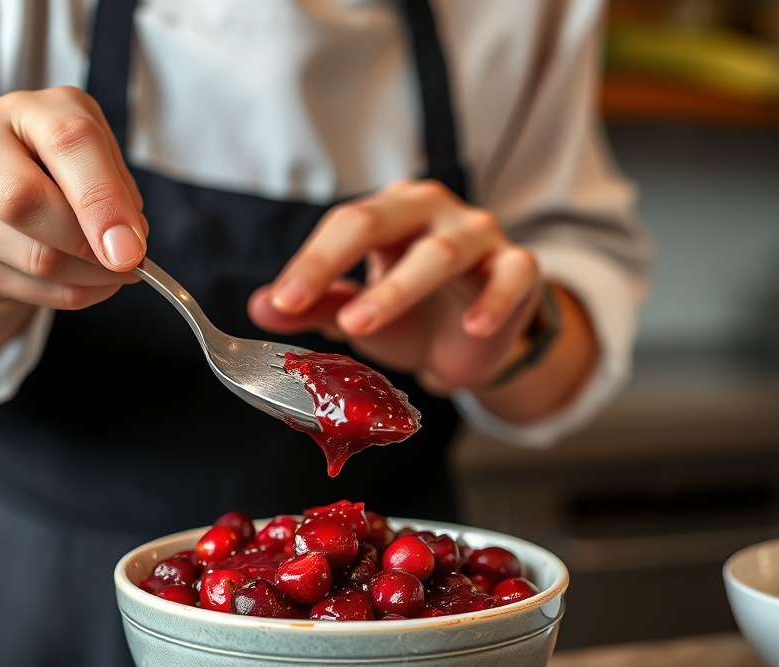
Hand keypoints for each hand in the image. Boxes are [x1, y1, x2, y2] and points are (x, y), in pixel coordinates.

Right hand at [0, 87, 146, 309]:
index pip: (66, 144)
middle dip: (89, 245)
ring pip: (35, 259)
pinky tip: (90, 282)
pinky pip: (31, 292)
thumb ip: (116, 189)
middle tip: (128, 262)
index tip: (134, 248)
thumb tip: (126, 244)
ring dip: (91, 277)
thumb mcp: (96, 153)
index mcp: (21, 109)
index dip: (104, 200)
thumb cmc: (59, 166)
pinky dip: (75, 294)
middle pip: (26, 203)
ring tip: (115, 270)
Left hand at [248, 178, 542, 394]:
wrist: (471, 342)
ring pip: (440, 253)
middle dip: (337, 262)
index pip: (344, 224)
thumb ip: (313, 306)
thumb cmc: (411, 315)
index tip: (281, 299)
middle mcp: (433, 212)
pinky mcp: (518, 269)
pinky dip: (491, 302)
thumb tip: (260, 307)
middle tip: (303, 303)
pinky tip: (472, 328)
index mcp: (389, 212)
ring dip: (398, 290)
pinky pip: (510, 277)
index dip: (310, 262)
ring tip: (362, 325)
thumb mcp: (355, 311)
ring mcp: (479, 236)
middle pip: (383, 221)